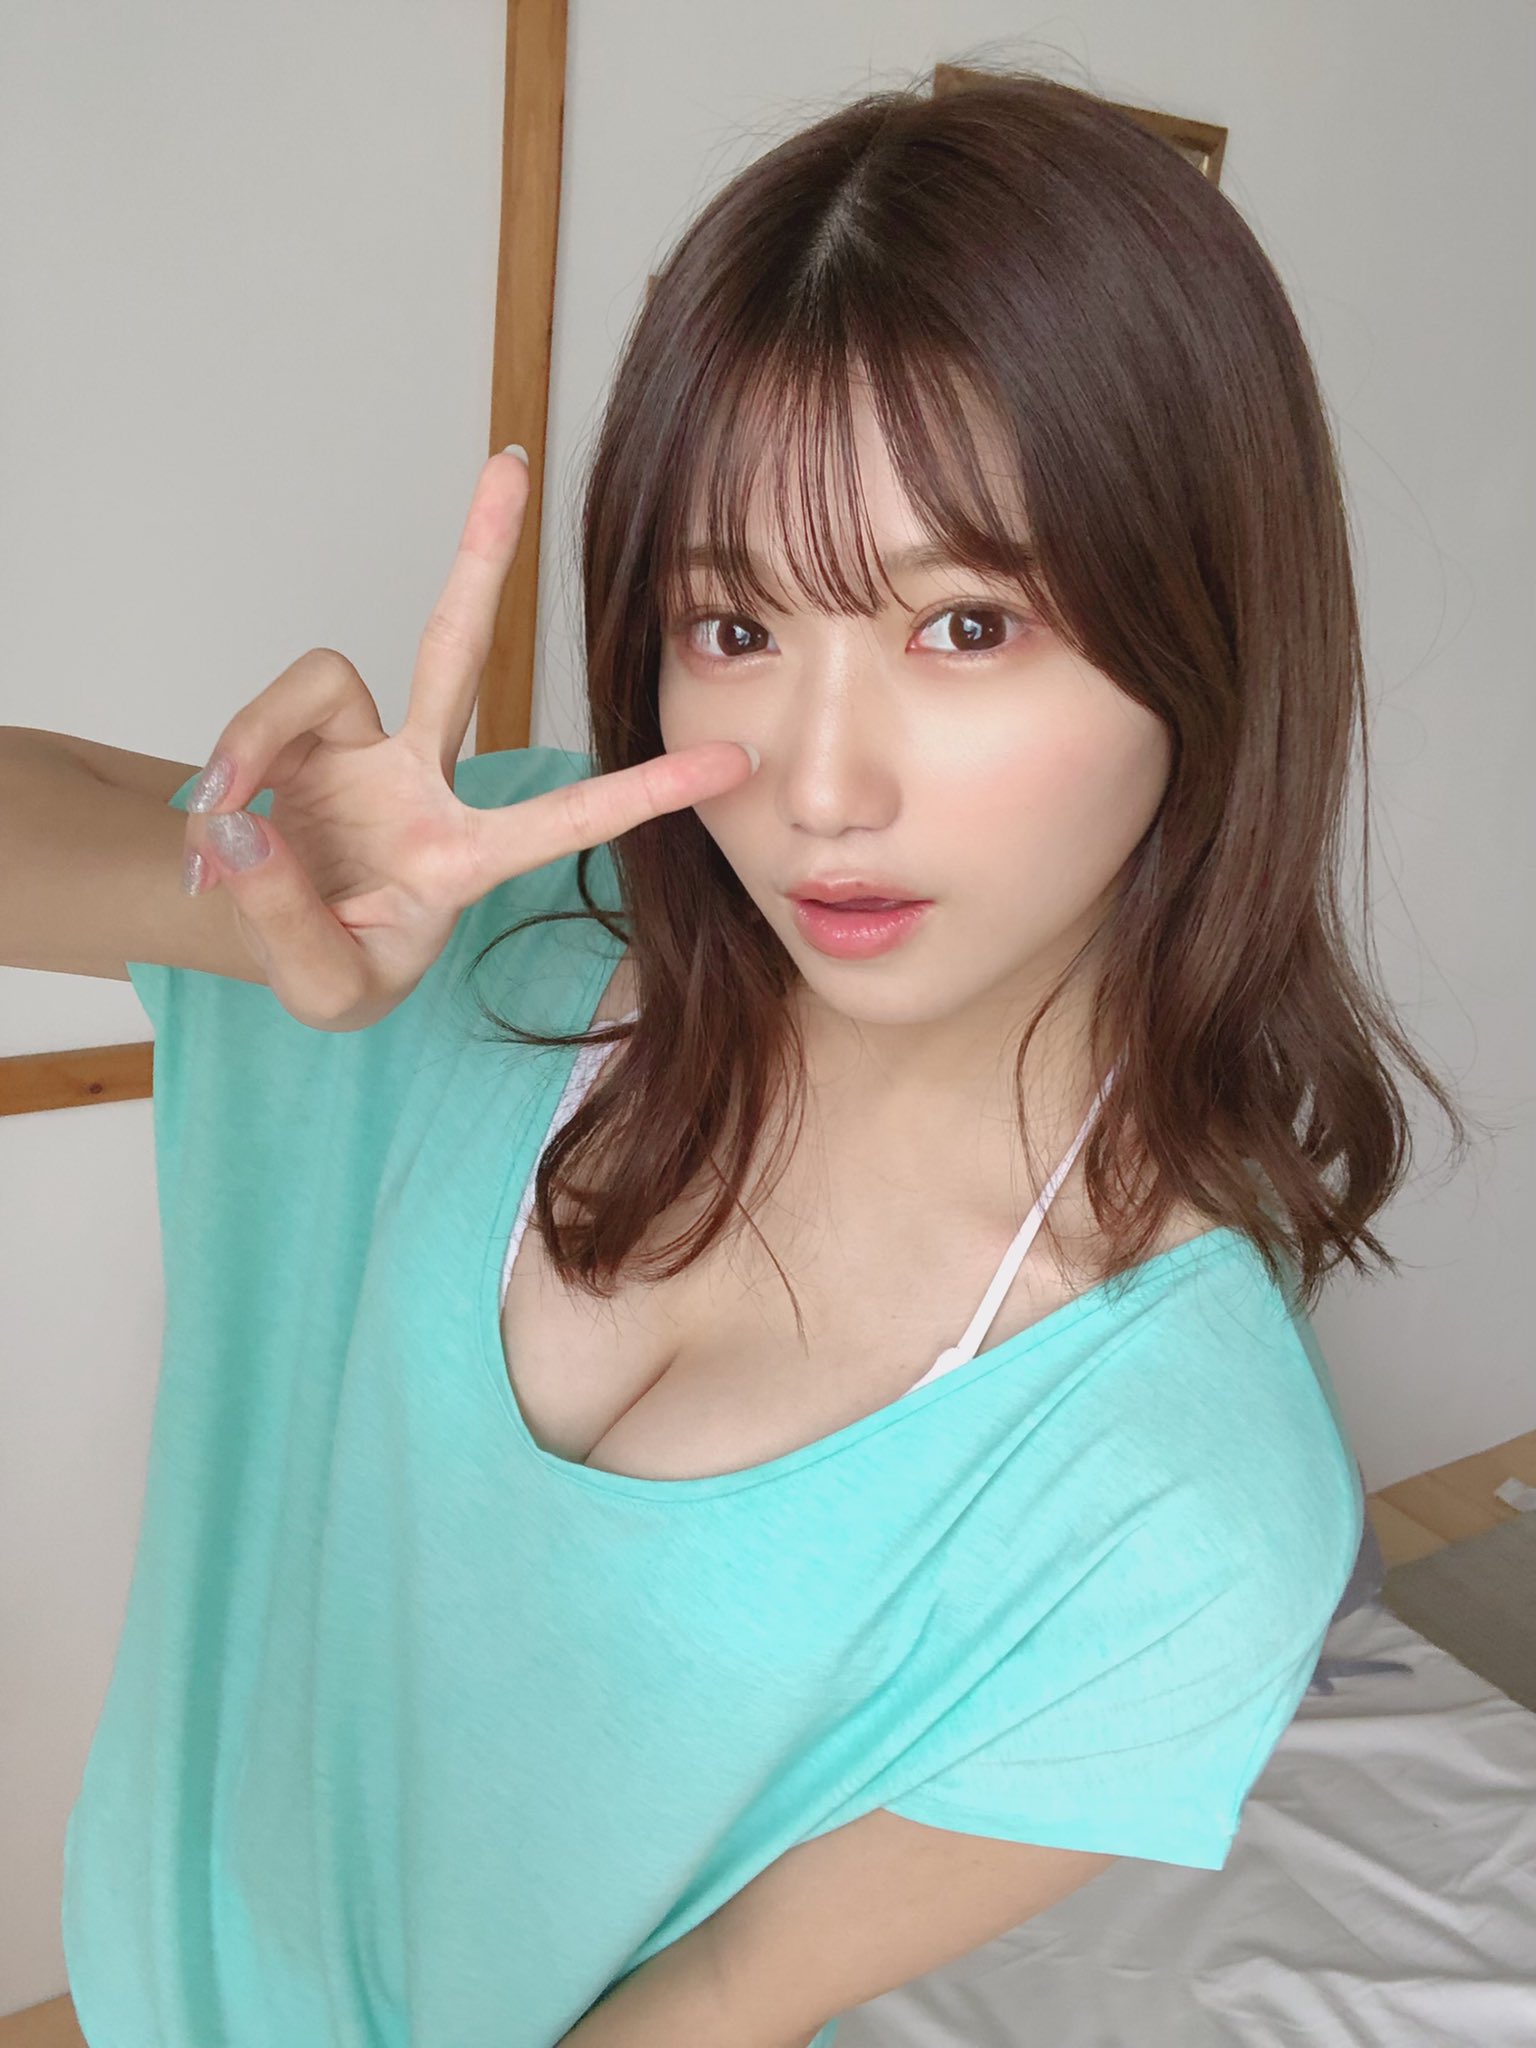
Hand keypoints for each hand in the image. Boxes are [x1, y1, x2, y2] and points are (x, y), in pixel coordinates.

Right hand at [182, 448, 755, 1029]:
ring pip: (324, 675)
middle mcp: (423, 782)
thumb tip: (246, 821)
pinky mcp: (297, 734)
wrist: (255, 941)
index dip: (648, 791)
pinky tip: (215, 820)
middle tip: (510, 462)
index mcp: (463, 857)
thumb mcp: (323, 986)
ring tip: (224, 821)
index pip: (568, 819)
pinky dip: (230, 759)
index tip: (734, 762)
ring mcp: (360, 749)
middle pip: (457, 650)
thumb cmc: (327, 963)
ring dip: (258, 738)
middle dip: (481, 555)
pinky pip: (262, 715)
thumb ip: (289, 918)